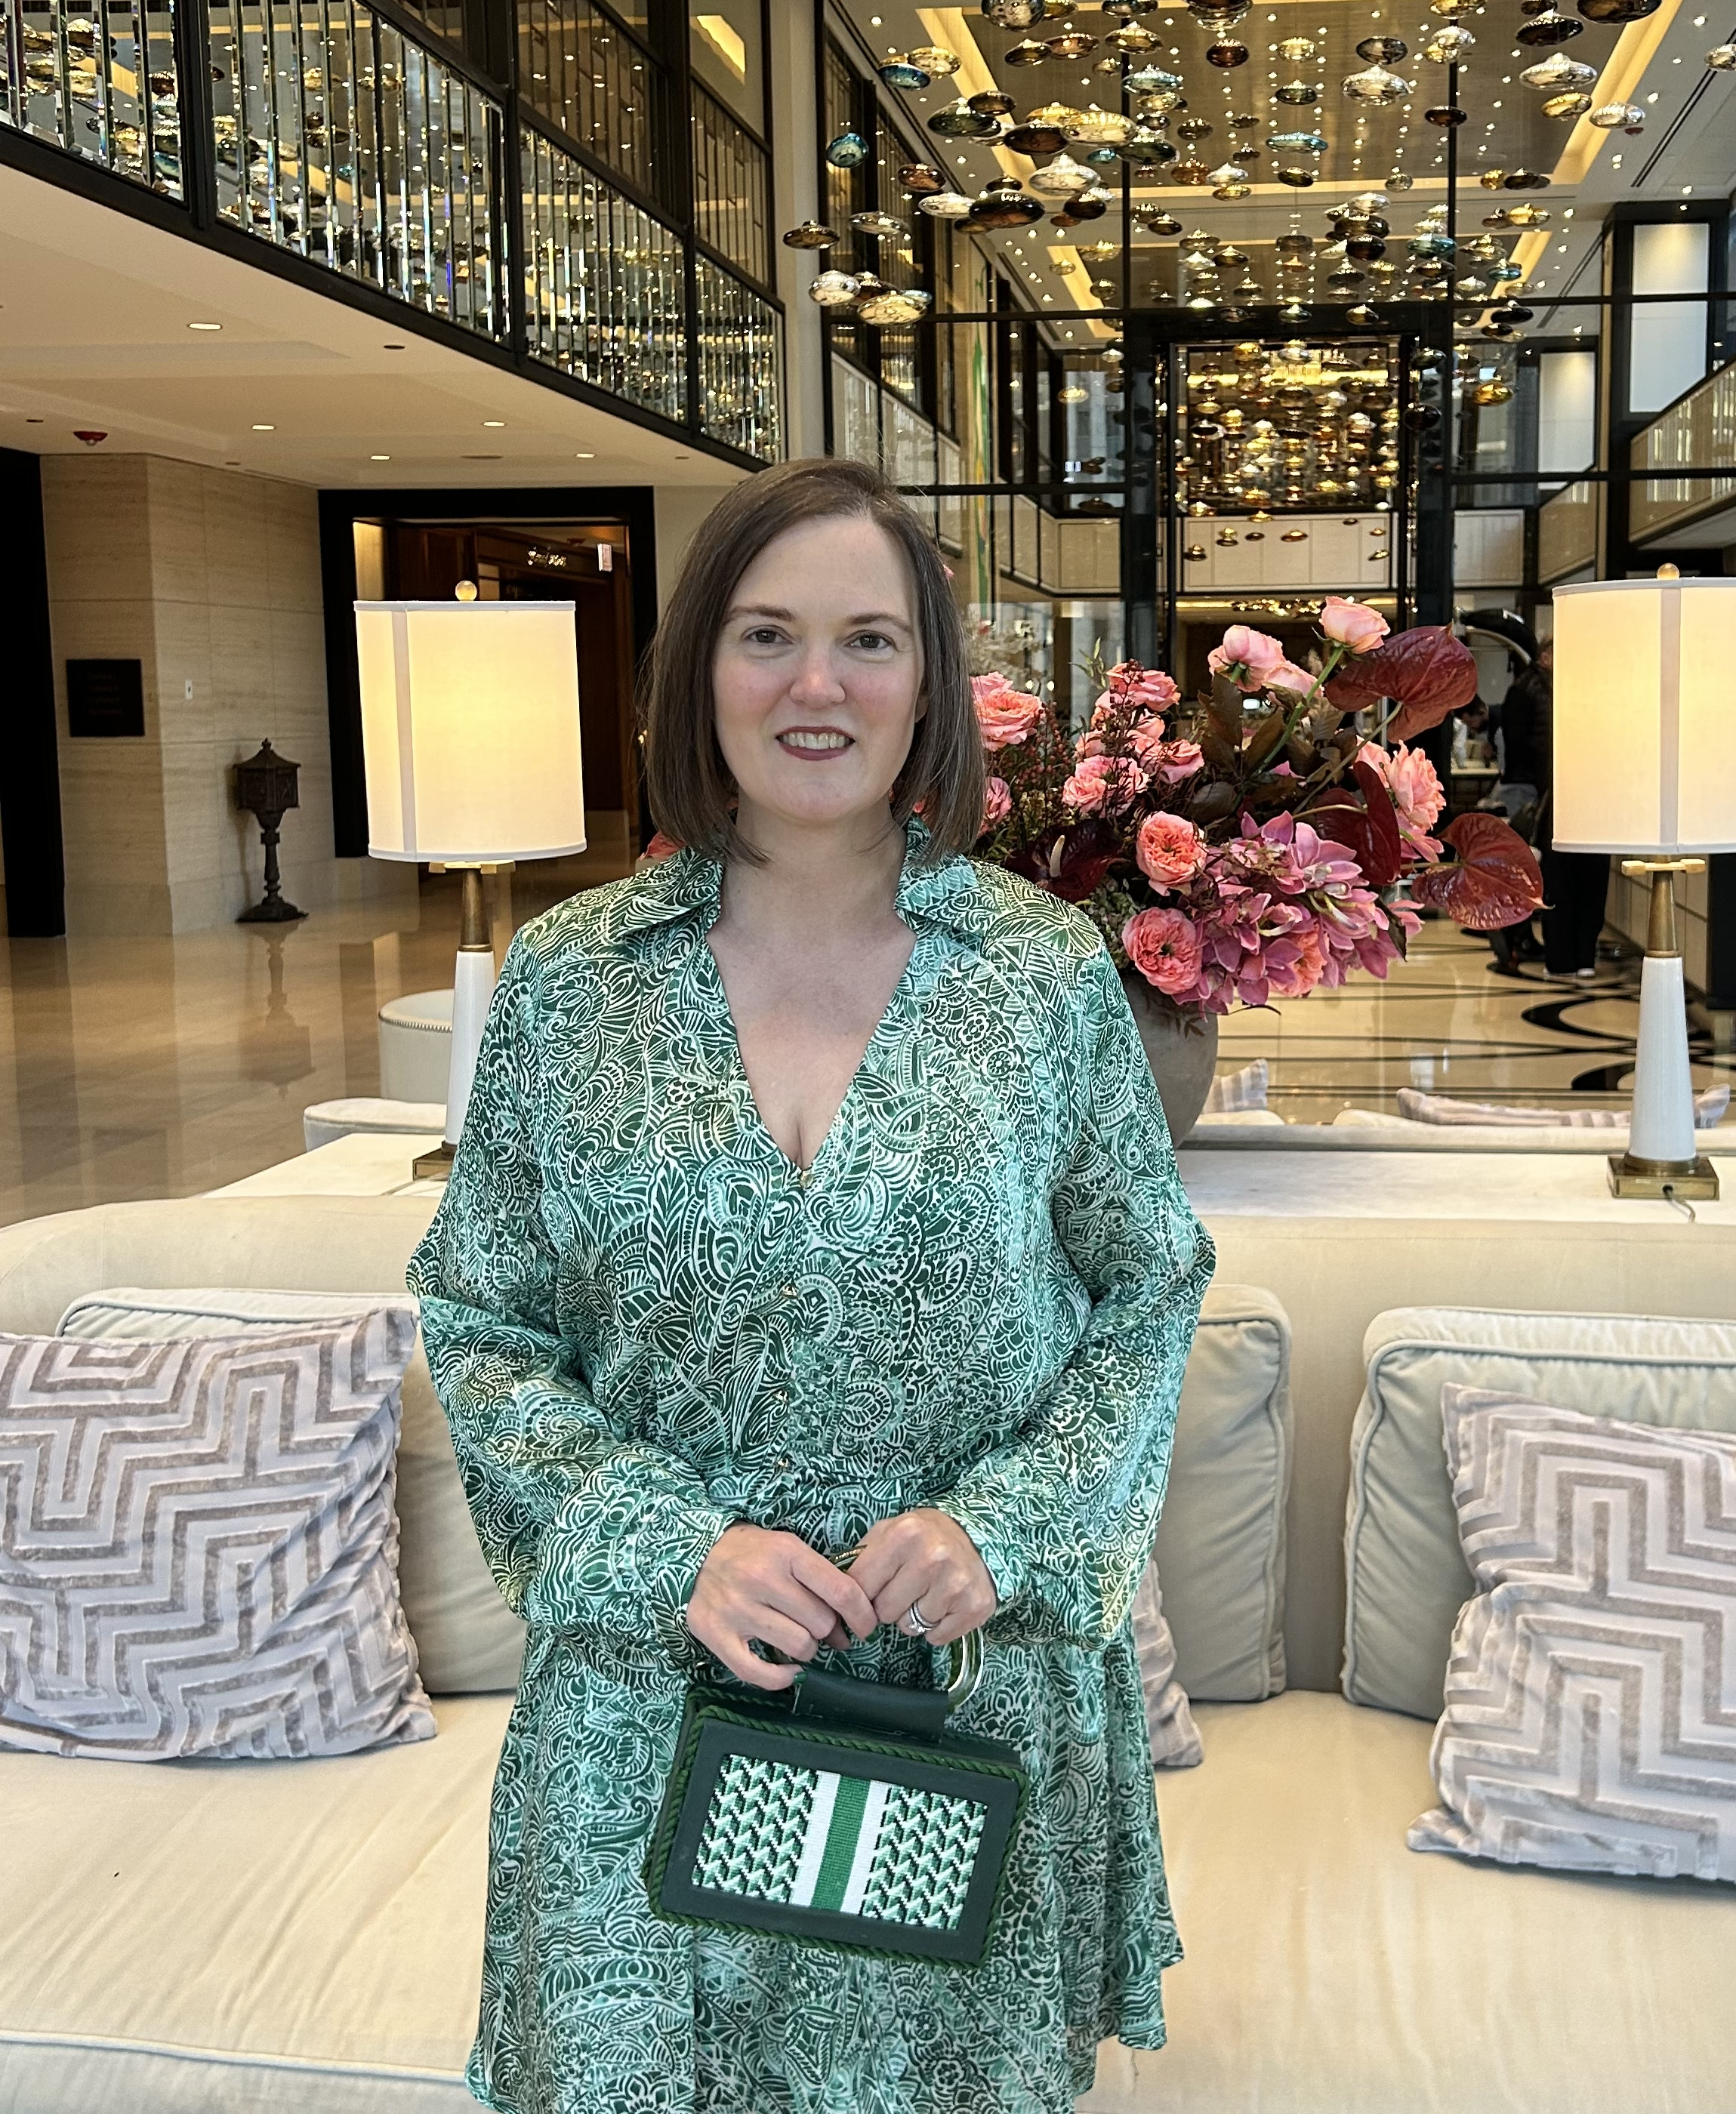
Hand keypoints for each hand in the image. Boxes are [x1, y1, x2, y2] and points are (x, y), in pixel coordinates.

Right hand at [686, 1525, 879, 1692]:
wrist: (698, 1553)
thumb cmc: (753, 1552)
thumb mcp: (789, 1547)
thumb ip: (820, 1576)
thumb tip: (853, 1620)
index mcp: (786, 1552)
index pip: (840, 1590)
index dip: (861, 1615)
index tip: (866, 1626)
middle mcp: (761, 1579)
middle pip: (820, 1622)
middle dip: (828, 1630)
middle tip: (822, 1628)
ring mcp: (737, 1609)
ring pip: (798, 1646)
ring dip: (807, 1650)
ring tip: (799, 1638)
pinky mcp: (716, 1635)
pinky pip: (758, 1672)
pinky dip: (781, 1677)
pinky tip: (789, 1670)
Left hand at [847, 1510, 996, 1650]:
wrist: (977, 1538)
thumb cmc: (923, 1537)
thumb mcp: (889, 1531)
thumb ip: (861, 1557)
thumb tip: (832, 1595)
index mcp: (904, 1535)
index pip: (859, 1586)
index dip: (859, 1595)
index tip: (868, 1593)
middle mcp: (931, 1558)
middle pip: (883, 1612)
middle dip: (888, 1606)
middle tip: (903, 1590)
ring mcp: (955, 1585)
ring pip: (909, 1628)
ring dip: (912, 1618)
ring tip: (925, 1595)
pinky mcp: (974, 1608)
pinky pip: (936, 1638)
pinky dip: (936, 1629)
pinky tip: (943, 1605)